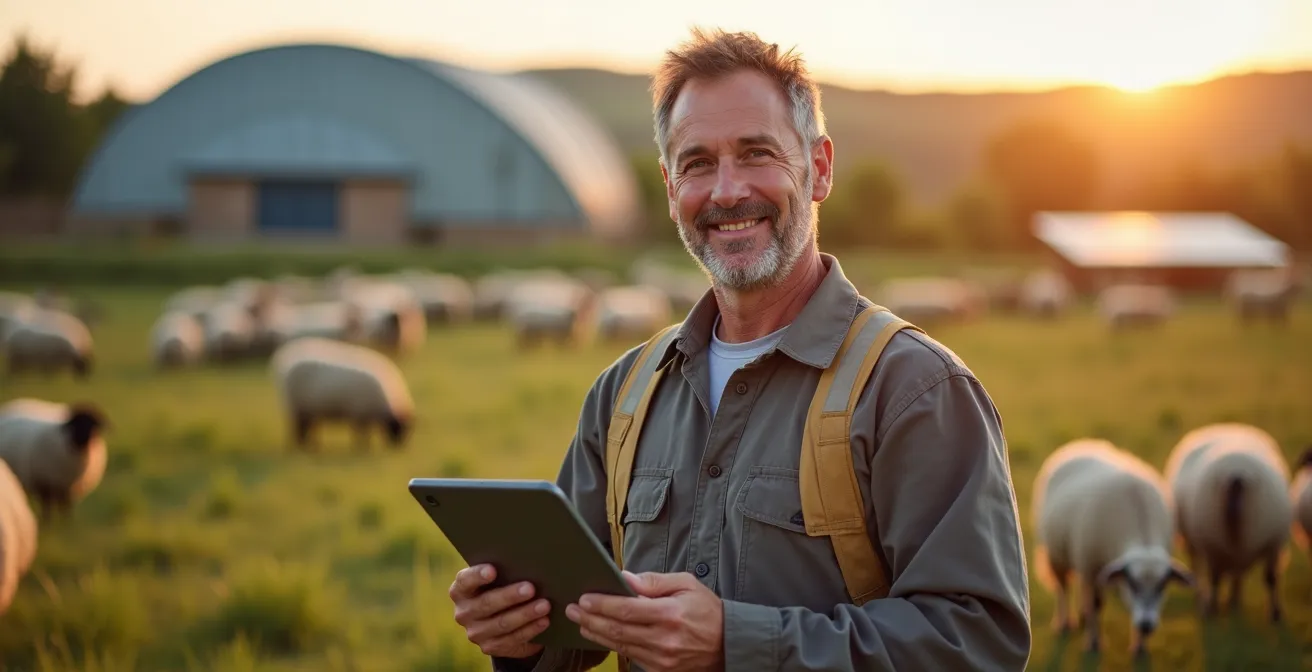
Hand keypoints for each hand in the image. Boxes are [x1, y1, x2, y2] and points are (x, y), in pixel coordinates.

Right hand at [449, 563, 551, 658]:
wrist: (499, 616)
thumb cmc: (500, 587)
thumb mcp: (496, 579)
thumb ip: (504, 571)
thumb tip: (528, 563)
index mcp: (460, 590)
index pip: (465, 581)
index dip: (478, 575)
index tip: (493, 570)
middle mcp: (464, 612)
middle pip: (487, 603)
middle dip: (510, 596)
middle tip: (531, 588)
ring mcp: (475, 633)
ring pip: (502, 624)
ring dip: (525, 614)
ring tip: (544, 605)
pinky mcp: (489, 647)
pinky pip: (512, 640)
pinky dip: (530, 630)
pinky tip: (544, 621)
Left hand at [565, 570, 723, 671]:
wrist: (729, 644)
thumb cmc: (707, 610)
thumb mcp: (687, 584)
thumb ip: (655, 581)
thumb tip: (625, 578)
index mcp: (670, 614)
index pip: (626, 610)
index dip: (602, 604)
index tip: (584, 598)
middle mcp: (664, 640)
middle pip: (617, 630)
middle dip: (590, 618)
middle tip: (573, 608)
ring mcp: (662, 659)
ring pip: (620, 645)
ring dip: (596, 633)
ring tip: (581, 621)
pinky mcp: (661, 670)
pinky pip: (631, 656)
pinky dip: (613, 645)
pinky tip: (601, 635)